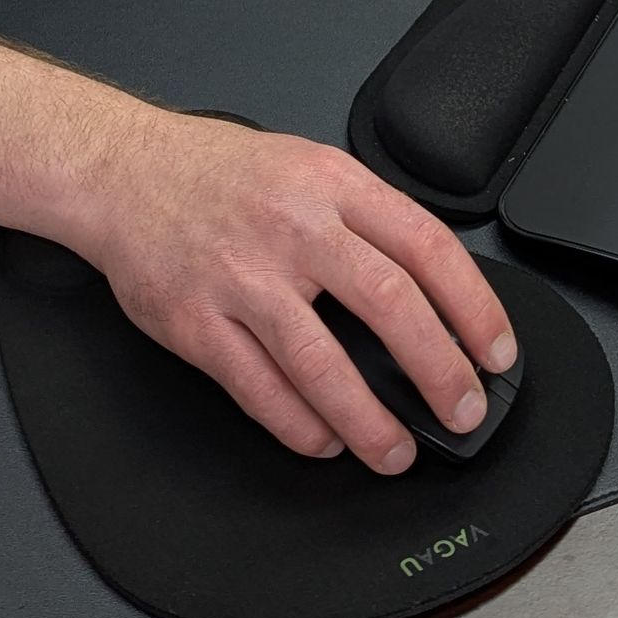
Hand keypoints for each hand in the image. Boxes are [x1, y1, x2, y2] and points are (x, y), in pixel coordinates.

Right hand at [75, 110, 515, 473]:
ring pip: (324, 363)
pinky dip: (301, 427)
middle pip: (390, 306)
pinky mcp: (198, 323)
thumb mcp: (307, 167)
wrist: (122, 173)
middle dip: (439, 372)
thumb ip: (364, 220)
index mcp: (331, 183)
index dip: (474, 308)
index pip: (427, 247)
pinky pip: (261, 391)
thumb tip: (434, 294)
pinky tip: (325, 439)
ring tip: (395, 451)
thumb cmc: (217, 173)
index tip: (495, 352)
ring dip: (370, 421)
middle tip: (461, 411)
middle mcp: (292, 227)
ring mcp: (242, 277)